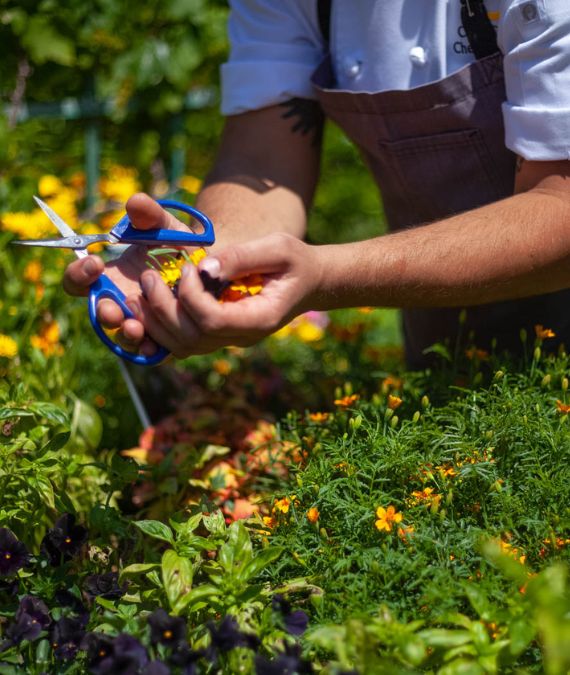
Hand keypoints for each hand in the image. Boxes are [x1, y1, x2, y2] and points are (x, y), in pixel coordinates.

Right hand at [63, 193, 193, 355]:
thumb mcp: (168, 228)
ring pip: (121, 336)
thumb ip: (151, 216)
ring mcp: (138, 323)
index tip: (95, 262)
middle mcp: (119, 302)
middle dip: (103, 311)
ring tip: (136, 327)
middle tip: (113, 307)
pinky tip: (155, 347)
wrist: (210, 271)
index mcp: (109, 276)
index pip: (79, 280)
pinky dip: (148, 350)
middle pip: (98, 313)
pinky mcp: (159, 339)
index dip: (79, 273)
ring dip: (125, 333)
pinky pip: (147, 351)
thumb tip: (135, 202)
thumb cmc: (180, 247)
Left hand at [125, 233, 322, 357]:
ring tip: (138, 295)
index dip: (192, 297)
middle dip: (165, 310)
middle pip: (193, 338)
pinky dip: (161, 329)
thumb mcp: (278, 248)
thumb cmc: (294, 262)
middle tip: (148, 279)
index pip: (214, 321)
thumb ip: (242, 257)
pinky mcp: (217, 334)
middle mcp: (241, 337)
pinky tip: (148, 307)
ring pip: (183, 346)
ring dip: (155, 323)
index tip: (188, 267)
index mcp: (259, 319)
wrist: (306, 281)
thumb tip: (204, 267)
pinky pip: (183, 342)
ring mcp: (228, 339)